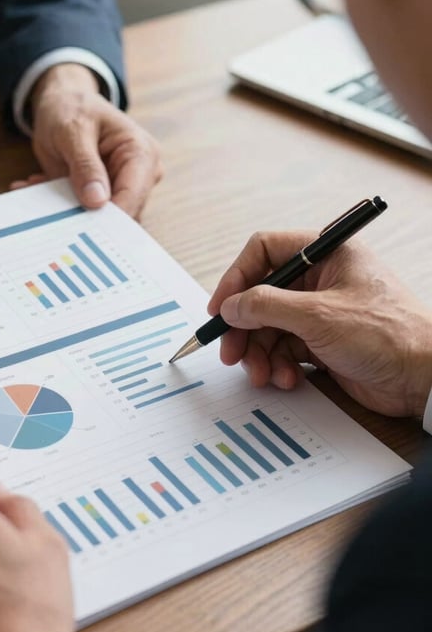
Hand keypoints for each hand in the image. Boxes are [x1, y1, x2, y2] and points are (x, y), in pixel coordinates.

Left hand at [12, 63, 162, 219]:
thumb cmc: (73, 108)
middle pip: (120, 215)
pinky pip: (84, 214)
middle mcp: (139, 175)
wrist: (62, 103)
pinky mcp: (102, 198)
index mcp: (142, 154)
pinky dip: (59, 205)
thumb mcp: (73, 131)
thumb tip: (97, 201)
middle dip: (84, 216)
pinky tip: (39, 184)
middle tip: (50, 208)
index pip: (133, 196)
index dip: (110, 217)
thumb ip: (85, 165)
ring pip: (101, 220)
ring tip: (39, 185)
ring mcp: (121, 189)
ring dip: (66, 210)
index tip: (81, 228)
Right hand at [208, 230, 431, 418]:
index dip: (237, 278)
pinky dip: (278, 366)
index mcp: (326, 254)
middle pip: (260, 296)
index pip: (265, 252)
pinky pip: (283, 349)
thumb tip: (230, 307)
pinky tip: (287, 379)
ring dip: (259, 353)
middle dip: (244, 327)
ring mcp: (320, 312)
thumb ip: (266, 306)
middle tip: (231, 352)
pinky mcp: (321, 342)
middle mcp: (321, 280)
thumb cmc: (389, 335)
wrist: (425, 379)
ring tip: (263, 374)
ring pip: (268, 327)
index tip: (220, 308)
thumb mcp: (318, 315)